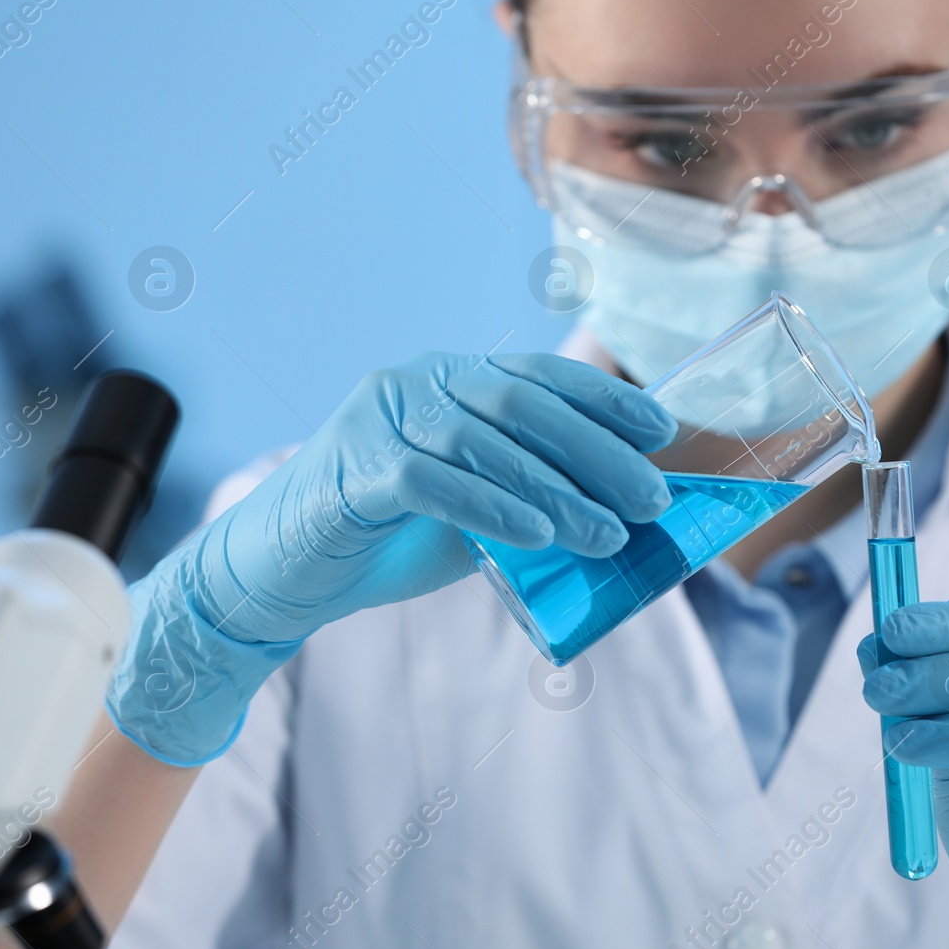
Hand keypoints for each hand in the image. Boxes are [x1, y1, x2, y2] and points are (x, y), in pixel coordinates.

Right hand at [196, 351, 674, 643]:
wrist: (285, 574)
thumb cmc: (389, 538)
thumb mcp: (477, 510)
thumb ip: (533, 497)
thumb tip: (622, 514)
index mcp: (451, 379)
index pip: (541, 374)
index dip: (606, 399)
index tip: (663, 430)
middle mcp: (418, 382)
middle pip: (524, 404)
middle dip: (599, 452)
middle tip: (652, 498)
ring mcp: (381, 418)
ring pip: (485, 443)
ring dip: (558, 492)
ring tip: (611, 534)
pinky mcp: (354, 469)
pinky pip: (434, 482)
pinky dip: (493, 509)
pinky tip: (540, 536)